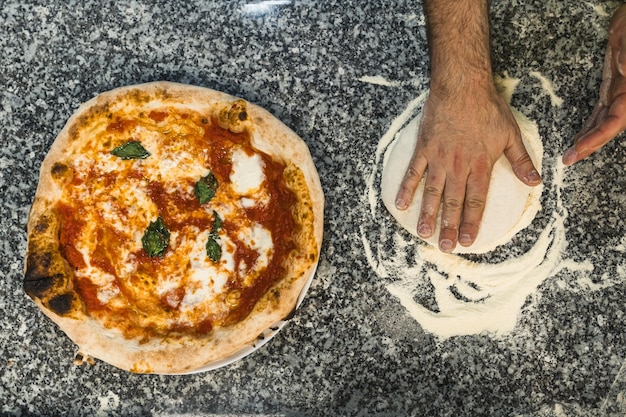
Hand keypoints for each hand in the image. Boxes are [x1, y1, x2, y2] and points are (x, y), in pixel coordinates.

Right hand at [394, 87, 541, 252]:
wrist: (461, 87)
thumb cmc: (487, 108)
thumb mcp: (511, 134)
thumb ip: (521, 161)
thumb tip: (535, 182)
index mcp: (480, 166)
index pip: (476, 202)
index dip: (472, 223)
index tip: (468, 242)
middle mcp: (458, 167)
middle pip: (453, 203)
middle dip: (449, 227)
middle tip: (445, 247)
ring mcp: (438, 159)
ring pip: (432, 192)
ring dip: (427, 214)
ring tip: (423, 233)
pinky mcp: (423, 149)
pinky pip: (413, 172)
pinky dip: (406, 189)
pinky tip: (400, 205)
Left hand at [563, 5, 625, 165]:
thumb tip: (625, 71)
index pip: (615, 122)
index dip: (597, 138)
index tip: (578, 149)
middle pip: (608, 128)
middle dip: (589, 145)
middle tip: (568, 159)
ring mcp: (621, 91)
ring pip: (604, 122)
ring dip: (589, 138)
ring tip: (572, 153)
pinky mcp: (614, 85)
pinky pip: (602, 110)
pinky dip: (592, 124)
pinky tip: (583, 134)